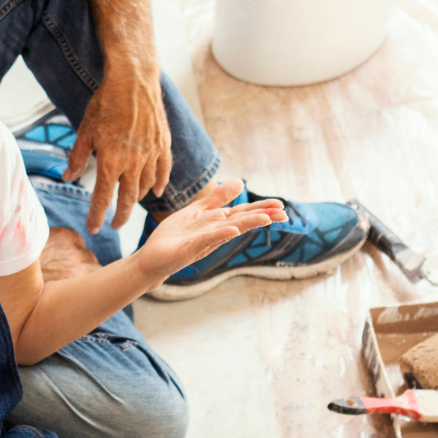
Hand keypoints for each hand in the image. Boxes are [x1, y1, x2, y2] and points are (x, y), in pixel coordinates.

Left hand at [66, 74, 172, 233]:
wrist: (133, 82)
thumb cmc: (105, 105)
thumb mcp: (85, 132)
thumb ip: (78, 158)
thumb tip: (67, 178)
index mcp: (111, 164)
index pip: (102, 199)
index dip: (96, 216)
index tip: (94, 229)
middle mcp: (133, 164)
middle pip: (127, 200)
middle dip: (120, 216)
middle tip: (116, 227)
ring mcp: (151, 155)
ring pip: (146, 186)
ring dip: (137, 199)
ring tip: (130, 204)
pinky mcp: (163, 145)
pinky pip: (163, 171)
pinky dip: (160, 183)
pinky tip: (156, 191)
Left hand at [131, 180, 284, 281]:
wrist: (153, 256)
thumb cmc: (177, 235)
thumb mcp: (198, 210)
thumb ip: (218, 197)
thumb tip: (241, 181)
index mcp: (218, 222)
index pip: (244, 213)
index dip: (262, 208)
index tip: (282, 205)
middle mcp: (215, 232)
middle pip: (242, 221)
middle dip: (262, 216)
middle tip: (284, 214)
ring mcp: (204, 241)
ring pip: (229, 229)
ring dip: (247, 224)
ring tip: (265, 219)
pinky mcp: (190, 248)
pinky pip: (207, 239)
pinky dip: (220, 234)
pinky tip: (232, 230)